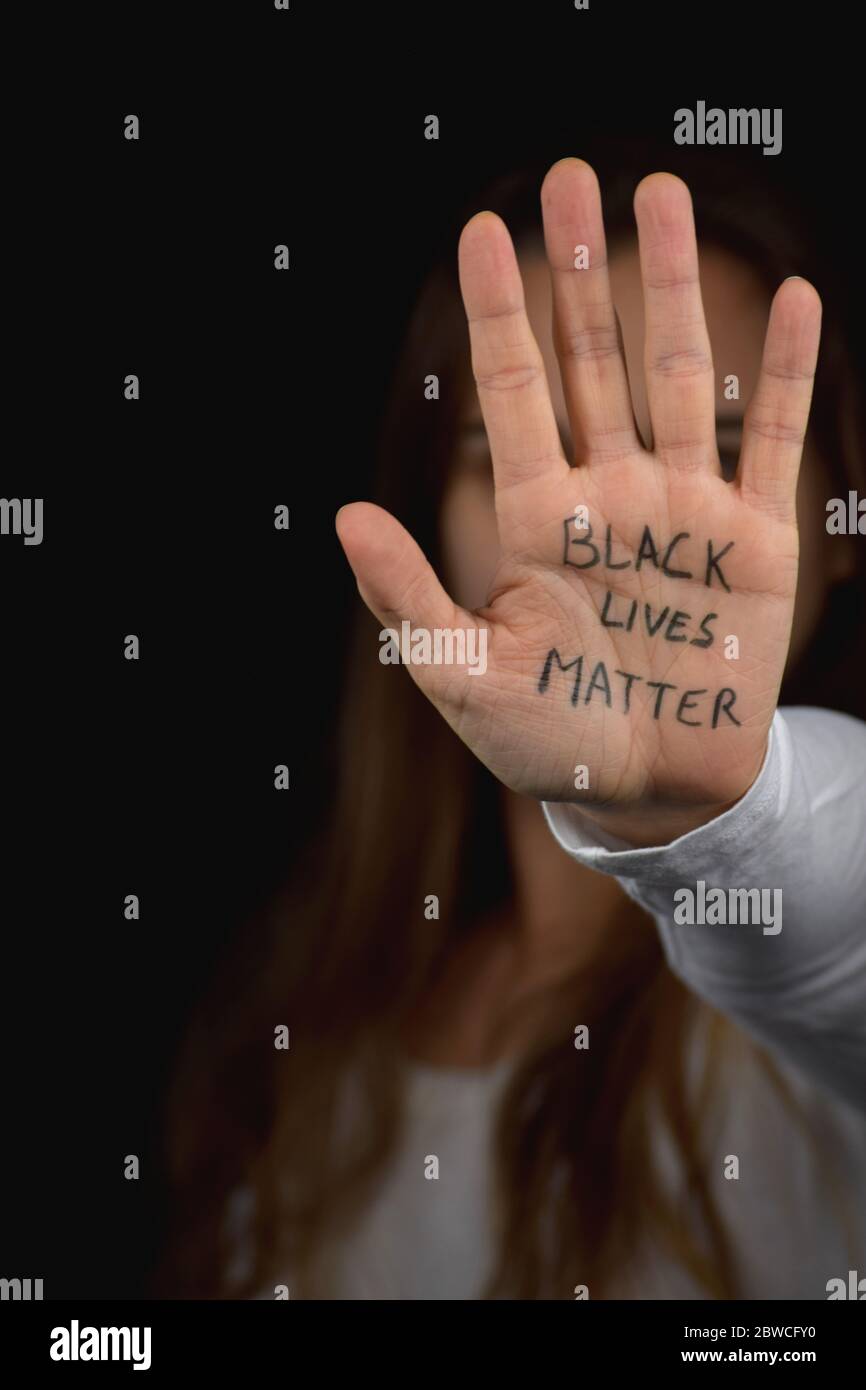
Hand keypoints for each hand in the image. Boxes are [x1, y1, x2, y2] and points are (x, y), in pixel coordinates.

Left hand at [336, 159, 821, 844]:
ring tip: (661, 197)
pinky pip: (772, 441)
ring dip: (673, 289)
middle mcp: (610, 494)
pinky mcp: (755, 541)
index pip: (513, 392)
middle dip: (581, 270)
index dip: (498, 312)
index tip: (480, 229)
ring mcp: (684, 511)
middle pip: (593, 360)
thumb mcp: (464, 677)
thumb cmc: (547, 743)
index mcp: (537, 517)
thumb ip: (409, 596)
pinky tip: (795, 300)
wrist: (647, 792)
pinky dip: (786, 374)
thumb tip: (343, 514)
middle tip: (573, 176)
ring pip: (680, 376)